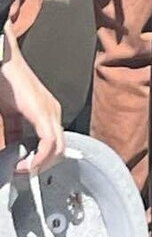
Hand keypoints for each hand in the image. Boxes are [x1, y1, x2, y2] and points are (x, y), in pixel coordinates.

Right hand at [0, 38, 63, 175]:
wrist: (5, 64)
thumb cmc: (6, 85)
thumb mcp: (11, 115)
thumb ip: (15, 131)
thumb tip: (13, 151)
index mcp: (48, 112)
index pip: (55, 144)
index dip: (41, 161)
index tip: (24, 170)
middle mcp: (54, 112)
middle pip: (60, 149)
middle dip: (42, 166)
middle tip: (22, 172)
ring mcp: (50, 111)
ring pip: (58, 149)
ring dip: (40, 165)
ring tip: (21, 169)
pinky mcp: (42, 112)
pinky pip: (48, 142)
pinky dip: (38, 158)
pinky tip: (23, 163)